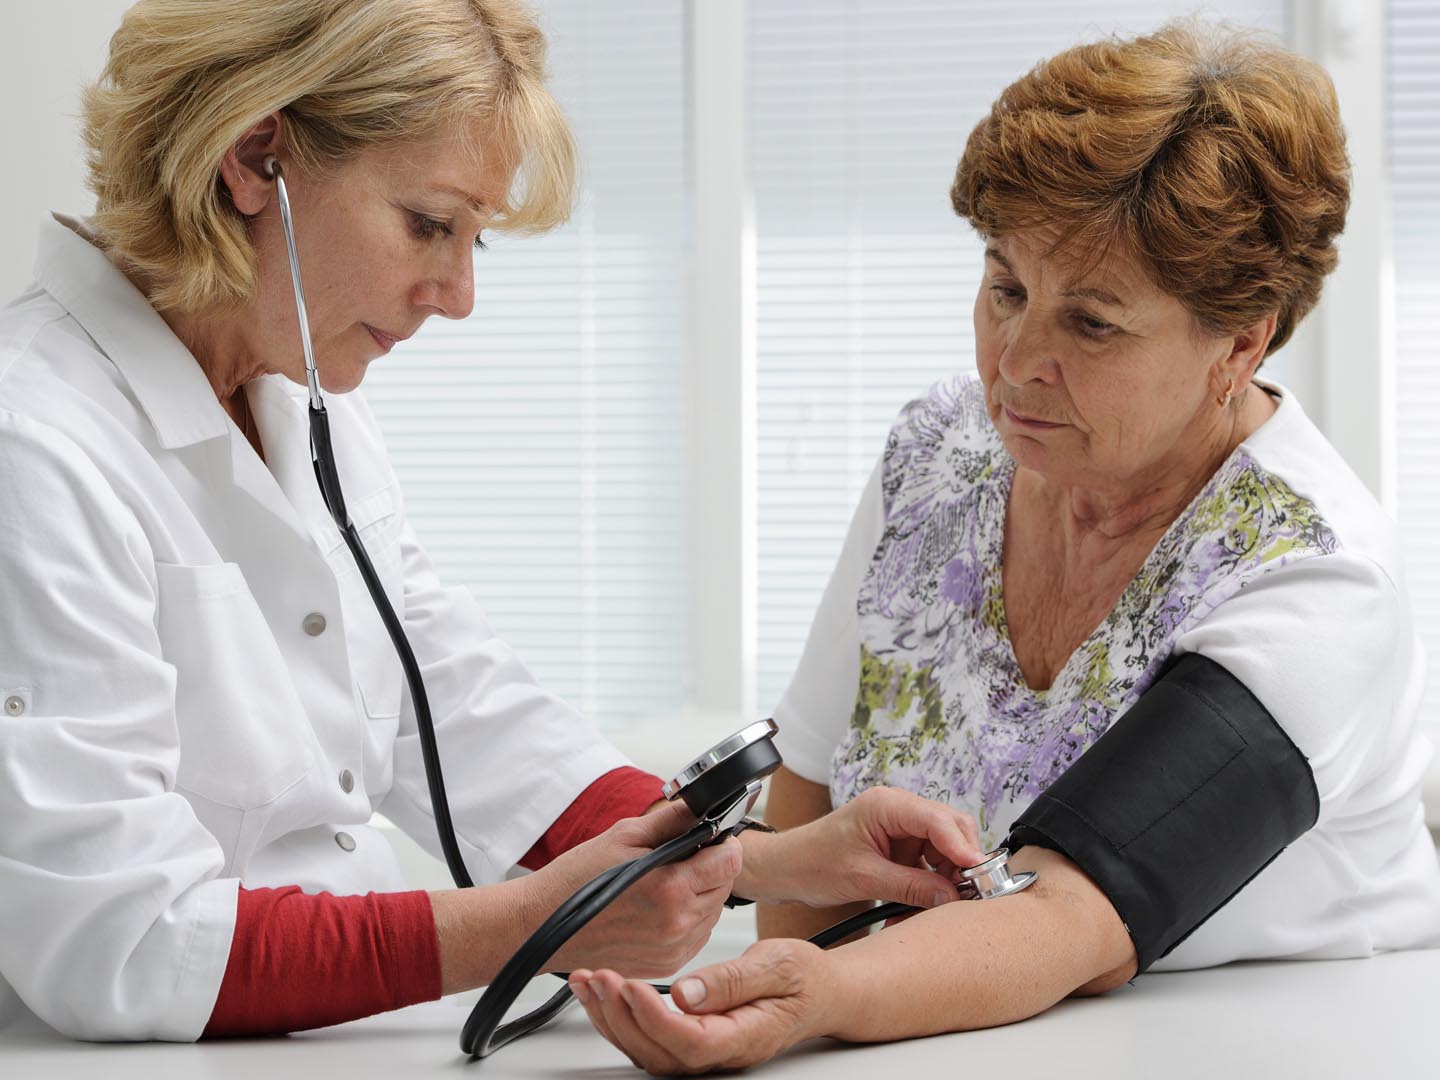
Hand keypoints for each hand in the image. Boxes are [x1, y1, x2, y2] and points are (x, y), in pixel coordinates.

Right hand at [524, 800, 740, 978]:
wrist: (542, 925)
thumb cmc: (576, 880)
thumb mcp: (625, 836)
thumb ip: (672, 820)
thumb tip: (703, 807)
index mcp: (671, 888)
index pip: (731, 861)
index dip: (721, 844)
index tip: (706, 841)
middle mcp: (678, 923)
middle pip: (724, 886)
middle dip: (709, 869)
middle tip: (676, 861)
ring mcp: (672, 949)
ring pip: (713, 913)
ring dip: (699, 895)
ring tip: (661, 886)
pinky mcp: (665, 964)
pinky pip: (696, 936)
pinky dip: (687, 920)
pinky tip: (657, 908)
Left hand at [569, 938, 834, 1074]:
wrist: (820, 992)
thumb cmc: (805, 978)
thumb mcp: (780, 965)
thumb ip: (733, 980)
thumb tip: (686, 993)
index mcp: (744, 1037)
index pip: (691, 1042)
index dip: (655, 1019)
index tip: (631, 985)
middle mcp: (718, 1053)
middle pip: (660, 1053)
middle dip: (621, 1017)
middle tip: (600, 978)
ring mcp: (702, 1050)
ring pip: (646, 1050)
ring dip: (611, 1018)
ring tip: (588, 982)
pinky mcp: (689, 1037)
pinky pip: (646, 1037)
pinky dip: (618, 1016)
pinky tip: (600, 991)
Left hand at [740, 786, 982, 907]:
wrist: (785, 870)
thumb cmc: (812, 862)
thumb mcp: (863, 878)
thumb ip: (910, 886)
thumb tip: (951, 897)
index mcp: (887, 805)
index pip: (939, 819)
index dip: (962, 847)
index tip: (978, 874)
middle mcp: (898, 811)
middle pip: (950, 832)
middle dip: (960, 865)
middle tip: (966, 898)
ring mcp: (900, 830)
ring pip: (943, 852)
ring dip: (944, 883)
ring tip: (938, 911)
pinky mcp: (898, 849)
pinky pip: (927, 867)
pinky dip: (928, 889)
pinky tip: (919, 911)